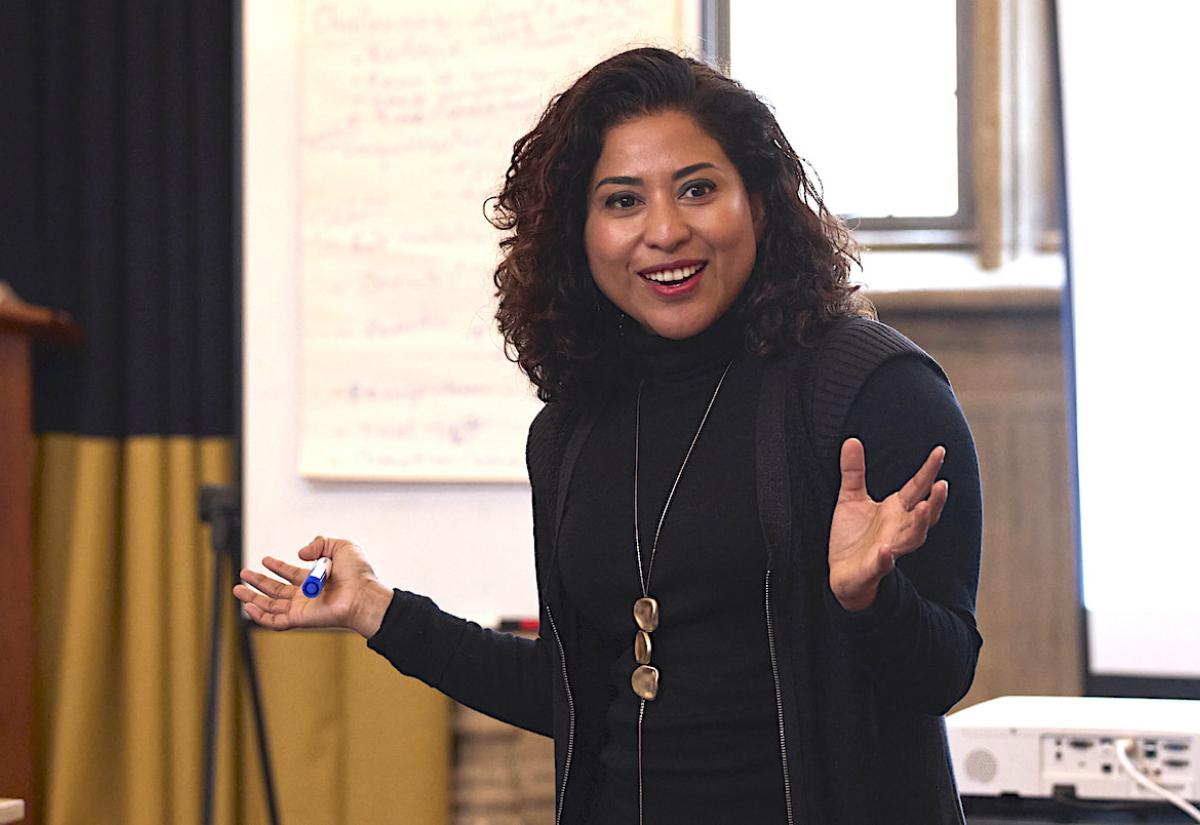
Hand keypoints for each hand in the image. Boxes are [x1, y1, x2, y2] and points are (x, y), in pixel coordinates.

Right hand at [233, 535, 393, 637]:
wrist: (363, 594)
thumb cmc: (358, 574)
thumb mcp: (342, 547)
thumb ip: (320, 543)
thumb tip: (300, 553)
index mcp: (316, 579)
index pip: (291, 574)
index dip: (277, 567)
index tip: (265, 560)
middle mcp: (307, 595)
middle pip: (277, 591)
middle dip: (259, 582)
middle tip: (243, 574)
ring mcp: (303, 608)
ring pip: (271, 606)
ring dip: (253, 598)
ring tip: (237, 588)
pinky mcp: (300, 619)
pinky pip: (275, 621)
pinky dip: (260, 616)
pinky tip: (248, 607)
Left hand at [827, 438, 948, 610]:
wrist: (842, 573)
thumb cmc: (853, 536)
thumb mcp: (850, 498)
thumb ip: (853, 471)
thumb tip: (850, 440)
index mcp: (896, 510)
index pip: (917, 488)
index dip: (929, 470)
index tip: (940, 451)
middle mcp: (899, 528)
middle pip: (924, 514)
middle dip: (935, 500)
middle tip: (943, 484)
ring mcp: (889, 549)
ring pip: (913, 538)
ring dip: (920, 524)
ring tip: (924, 508)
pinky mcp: (873, 567)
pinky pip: (883, 564)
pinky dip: (886, 559)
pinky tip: (886, 551)